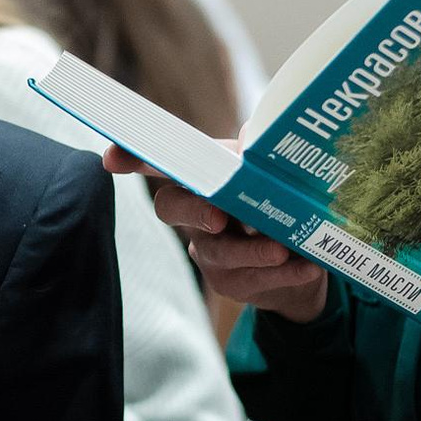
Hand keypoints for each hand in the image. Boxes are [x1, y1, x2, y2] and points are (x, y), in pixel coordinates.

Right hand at [106, 146, 330, 323]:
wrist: (305, 259)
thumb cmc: (281, 203)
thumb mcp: (278, 174)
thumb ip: (264, 156)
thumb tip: (252, 137)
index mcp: (203, 180)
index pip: (162, 165)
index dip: (134, 159)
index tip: (112, 159)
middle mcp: (195, 214)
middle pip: (171, 208)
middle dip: (192, 211)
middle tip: (218, 218)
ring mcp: (209, 251)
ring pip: (217, 252)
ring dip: (252, 250)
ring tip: (283, 249)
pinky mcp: (231, 283)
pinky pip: (251, 280)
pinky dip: (285, 273)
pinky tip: (308, 265)